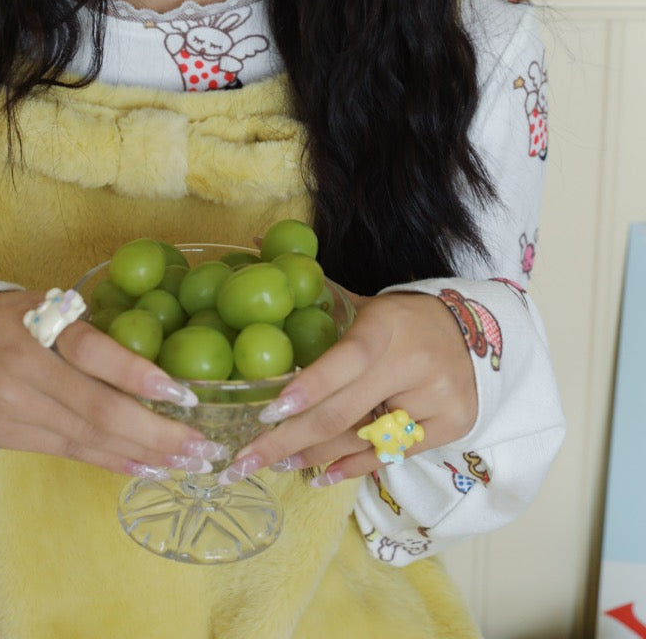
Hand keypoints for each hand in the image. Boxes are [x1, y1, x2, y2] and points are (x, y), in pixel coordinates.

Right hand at [0, 290, 217, 476]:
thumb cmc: (5, 318)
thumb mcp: (40, 306)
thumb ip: (84, 331)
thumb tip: (151, 361)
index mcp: (35, 324)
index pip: (92, 352)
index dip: (138, 374)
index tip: (183, 393)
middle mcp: (23, 369)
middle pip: (97, 408)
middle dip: (156, 431)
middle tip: (202, 445)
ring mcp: (14, 409)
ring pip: (88, 438)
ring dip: (143, 452)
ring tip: (186, 461)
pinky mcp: (8, 437)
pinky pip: (70, 452)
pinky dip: (112, 461)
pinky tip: (146, 466)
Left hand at [217, 290, 477, 486]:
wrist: (473, 334)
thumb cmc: (400, 320)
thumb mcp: (365, 303)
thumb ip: (314, 289)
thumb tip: (258, 245)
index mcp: (386, 325)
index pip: (347, 359)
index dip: (310, 387)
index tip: (268, 411)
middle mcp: (414, 363)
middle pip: (345, 412)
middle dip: (288, 440)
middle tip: (245, 460)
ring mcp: (436, 399)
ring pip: (362, 439)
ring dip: (313, 455)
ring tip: (276, 462)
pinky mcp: (451, 427)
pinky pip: (390, 456)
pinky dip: (351, 465)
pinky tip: (320, 473)